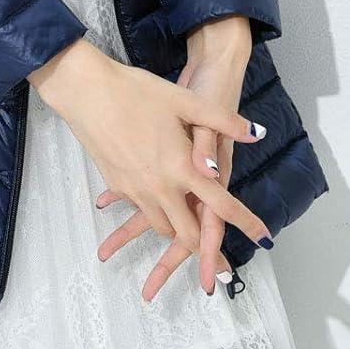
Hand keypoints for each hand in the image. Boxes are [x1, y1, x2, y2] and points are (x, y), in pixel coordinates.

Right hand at [98, 19, 251, 296]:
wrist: (85, 90)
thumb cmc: (136, 91)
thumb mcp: (185, 100)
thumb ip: (223, 121)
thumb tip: (257, 133)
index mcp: (183, 167)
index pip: (222, 205)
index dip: (246, 223)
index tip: (264, 238)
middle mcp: (161, 186)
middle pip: (187, 233)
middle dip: (204, 248)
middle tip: (218, 258)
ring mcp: (135, 189)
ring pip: (161, 226)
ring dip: (177, 231)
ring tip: (186, 227)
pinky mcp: (116, 184)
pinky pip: (139, 209)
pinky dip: (151, 212)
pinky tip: (153, 196)